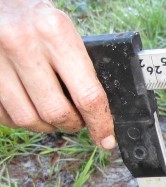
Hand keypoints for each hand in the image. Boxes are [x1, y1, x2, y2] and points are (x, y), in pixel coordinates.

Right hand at [0, 0, 114, 147]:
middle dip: (72, 124)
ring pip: (28, 119)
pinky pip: (5, 115)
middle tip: (76, 120)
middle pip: (56, 112)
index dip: (100, 124)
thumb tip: (101, 110)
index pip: (87, 94)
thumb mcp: (61, 29)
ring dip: (45, 125)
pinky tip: (29, 106)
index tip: (106, 139)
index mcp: (54, 31)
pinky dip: (21, 119)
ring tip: (51, 113)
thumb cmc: (34, 18)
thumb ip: (79, 64)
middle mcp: (22, 43)